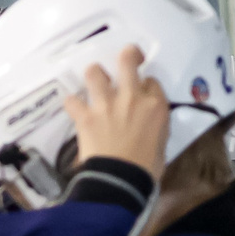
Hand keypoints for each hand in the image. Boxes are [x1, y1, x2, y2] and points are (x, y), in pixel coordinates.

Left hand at [62, 45, 171, 175]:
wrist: (121, 181)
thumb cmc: (147, 167)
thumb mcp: (162, 141)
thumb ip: (154, 123)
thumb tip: (146, 121)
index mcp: (155, 105)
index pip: (151, 81)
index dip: (145, 84)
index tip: (142, 92)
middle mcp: (131, 97)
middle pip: (127, 60)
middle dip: (127, 55)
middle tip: (125, 60)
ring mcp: (106, 105)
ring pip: (95, 72)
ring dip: (94, 74)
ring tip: (95, 81)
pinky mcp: (85, 117)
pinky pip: (72, 100)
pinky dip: (72, 103)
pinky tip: (75, 108)